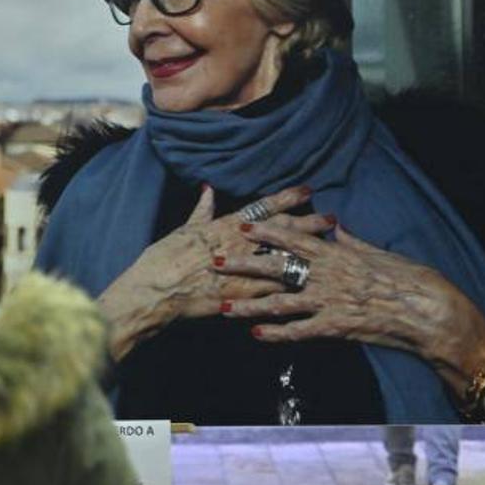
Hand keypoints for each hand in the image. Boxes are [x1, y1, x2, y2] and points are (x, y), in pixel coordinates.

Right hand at [96, 185, 334, 361]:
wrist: (153, 291)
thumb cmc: (162, 259)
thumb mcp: (181, 230)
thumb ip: (201, 211)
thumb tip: (209, 189)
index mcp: (223, 226)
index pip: (262, 208)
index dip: (286, 198)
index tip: (306, 190)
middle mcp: (238, 245)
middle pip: (281, 231)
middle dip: (307, 223)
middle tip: (331, 218)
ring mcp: (241, 270)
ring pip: (283, 258)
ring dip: (307, 254)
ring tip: (330, 251)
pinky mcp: (241, 295)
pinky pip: (273, 291)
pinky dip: (292, 287)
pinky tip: (312, 288)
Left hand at [212, 219, 484, 397]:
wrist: (430, 310)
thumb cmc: (409, 279)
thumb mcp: (378, 252)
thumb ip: (352, 242)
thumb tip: (337, 227)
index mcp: (337, 253)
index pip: (293, 238)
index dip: (265, 231)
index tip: (241, 225)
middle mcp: (327, 275)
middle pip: (276, 267)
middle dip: (243, 264)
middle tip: (214, 261)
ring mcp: (330, 301)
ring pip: (280, 302)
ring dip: (249, 305)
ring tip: (223, 306)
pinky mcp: (336, 326)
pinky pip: (300, 331)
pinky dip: (277, 333)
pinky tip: (256, 335)